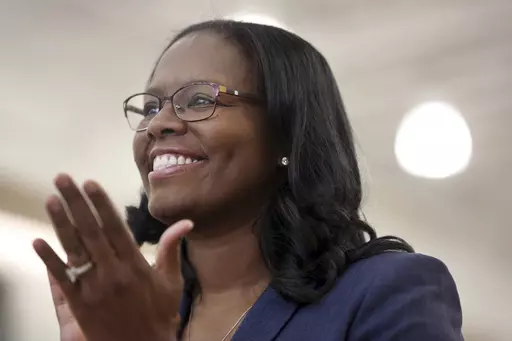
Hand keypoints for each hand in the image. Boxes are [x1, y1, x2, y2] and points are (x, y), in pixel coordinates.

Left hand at [33, 174, 191, 340]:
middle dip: (76, 203)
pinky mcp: (79, 304)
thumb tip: (185, 223)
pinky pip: (61, 278)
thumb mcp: (171, 281)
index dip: (101, 204)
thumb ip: (172, 249)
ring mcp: (93, 288)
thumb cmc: (159, 315)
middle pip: (91, 231)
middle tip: (63, 179)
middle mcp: (112, 273)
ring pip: (74, 249)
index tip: (90, 183)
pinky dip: (49, 260)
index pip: (115, 227)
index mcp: (135, 265)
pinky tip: (38, 241)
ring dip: (61, 223)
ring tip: (51, 199)